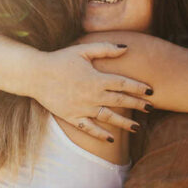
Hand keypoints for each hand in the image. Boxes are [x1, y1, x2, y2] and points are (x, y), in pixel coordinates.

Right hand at [34, 42, 152, 140]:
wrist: (36, 75)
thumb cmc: (60, 60)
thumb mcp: (83, 50)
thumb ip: (105, 49)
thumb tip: (126, 48)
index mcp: (97, 79)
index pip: (124, 84)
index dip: (139, 88)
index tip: (151, 91)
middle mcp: (93, 95)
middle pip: (121, 101)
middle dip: (138, 105)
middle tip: (151, 108)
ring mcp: (83, 108)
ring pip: (109, 118)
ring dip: (124, 123)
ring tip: (137, 128)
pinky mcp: (72, 117)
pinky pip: (90, 128)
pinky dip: (101, 134)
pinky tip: (111, 138)